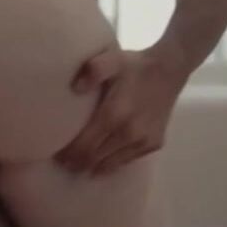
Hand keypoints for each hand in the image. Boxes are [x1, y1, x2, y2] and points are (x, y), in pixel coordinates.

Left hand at [54, 46, 186, 175]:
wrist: (170, 69)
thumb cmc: (135, 65)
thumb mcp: (112, 59)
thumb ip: (93, 70)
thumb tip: (75, 88)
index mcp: (114, 114)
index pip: (85, 145)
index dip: (69, 155)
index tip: (57, 157)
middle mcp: (128, 133)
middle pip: (95, 158)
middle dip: (78, 163)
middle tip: (64, 163)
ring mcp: (143, 141)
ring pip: (111, 164)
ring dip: (94, 167)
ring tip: (80, 166)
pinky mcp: (154, 144)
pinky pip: (128, 160)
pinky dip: (113, 163)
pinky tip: (103, 161)